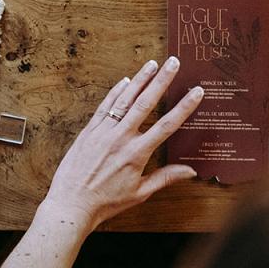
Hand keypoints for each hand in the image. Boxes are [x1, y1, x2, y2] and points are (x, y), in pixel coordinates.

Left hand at [41, 56, 203, 232]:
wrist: (72, 205)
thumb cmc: (107, 202)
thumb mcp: (140, 193)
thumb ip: (166, 178)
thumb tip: (191, 171)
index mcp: (137, 154)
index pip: (167, 125)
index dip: (184, 107)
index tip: (196, 91)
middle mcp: (121, 138)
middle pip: (146, 103)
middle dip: (162, 81)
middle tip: (173, 62)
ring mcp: (103, 132)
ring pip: (125, 100)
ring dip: (140, 80)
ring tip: (152, 64)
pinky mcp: (89, 131)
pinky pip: (105, 107)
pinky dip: (116, 92)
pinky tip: (126, 81)